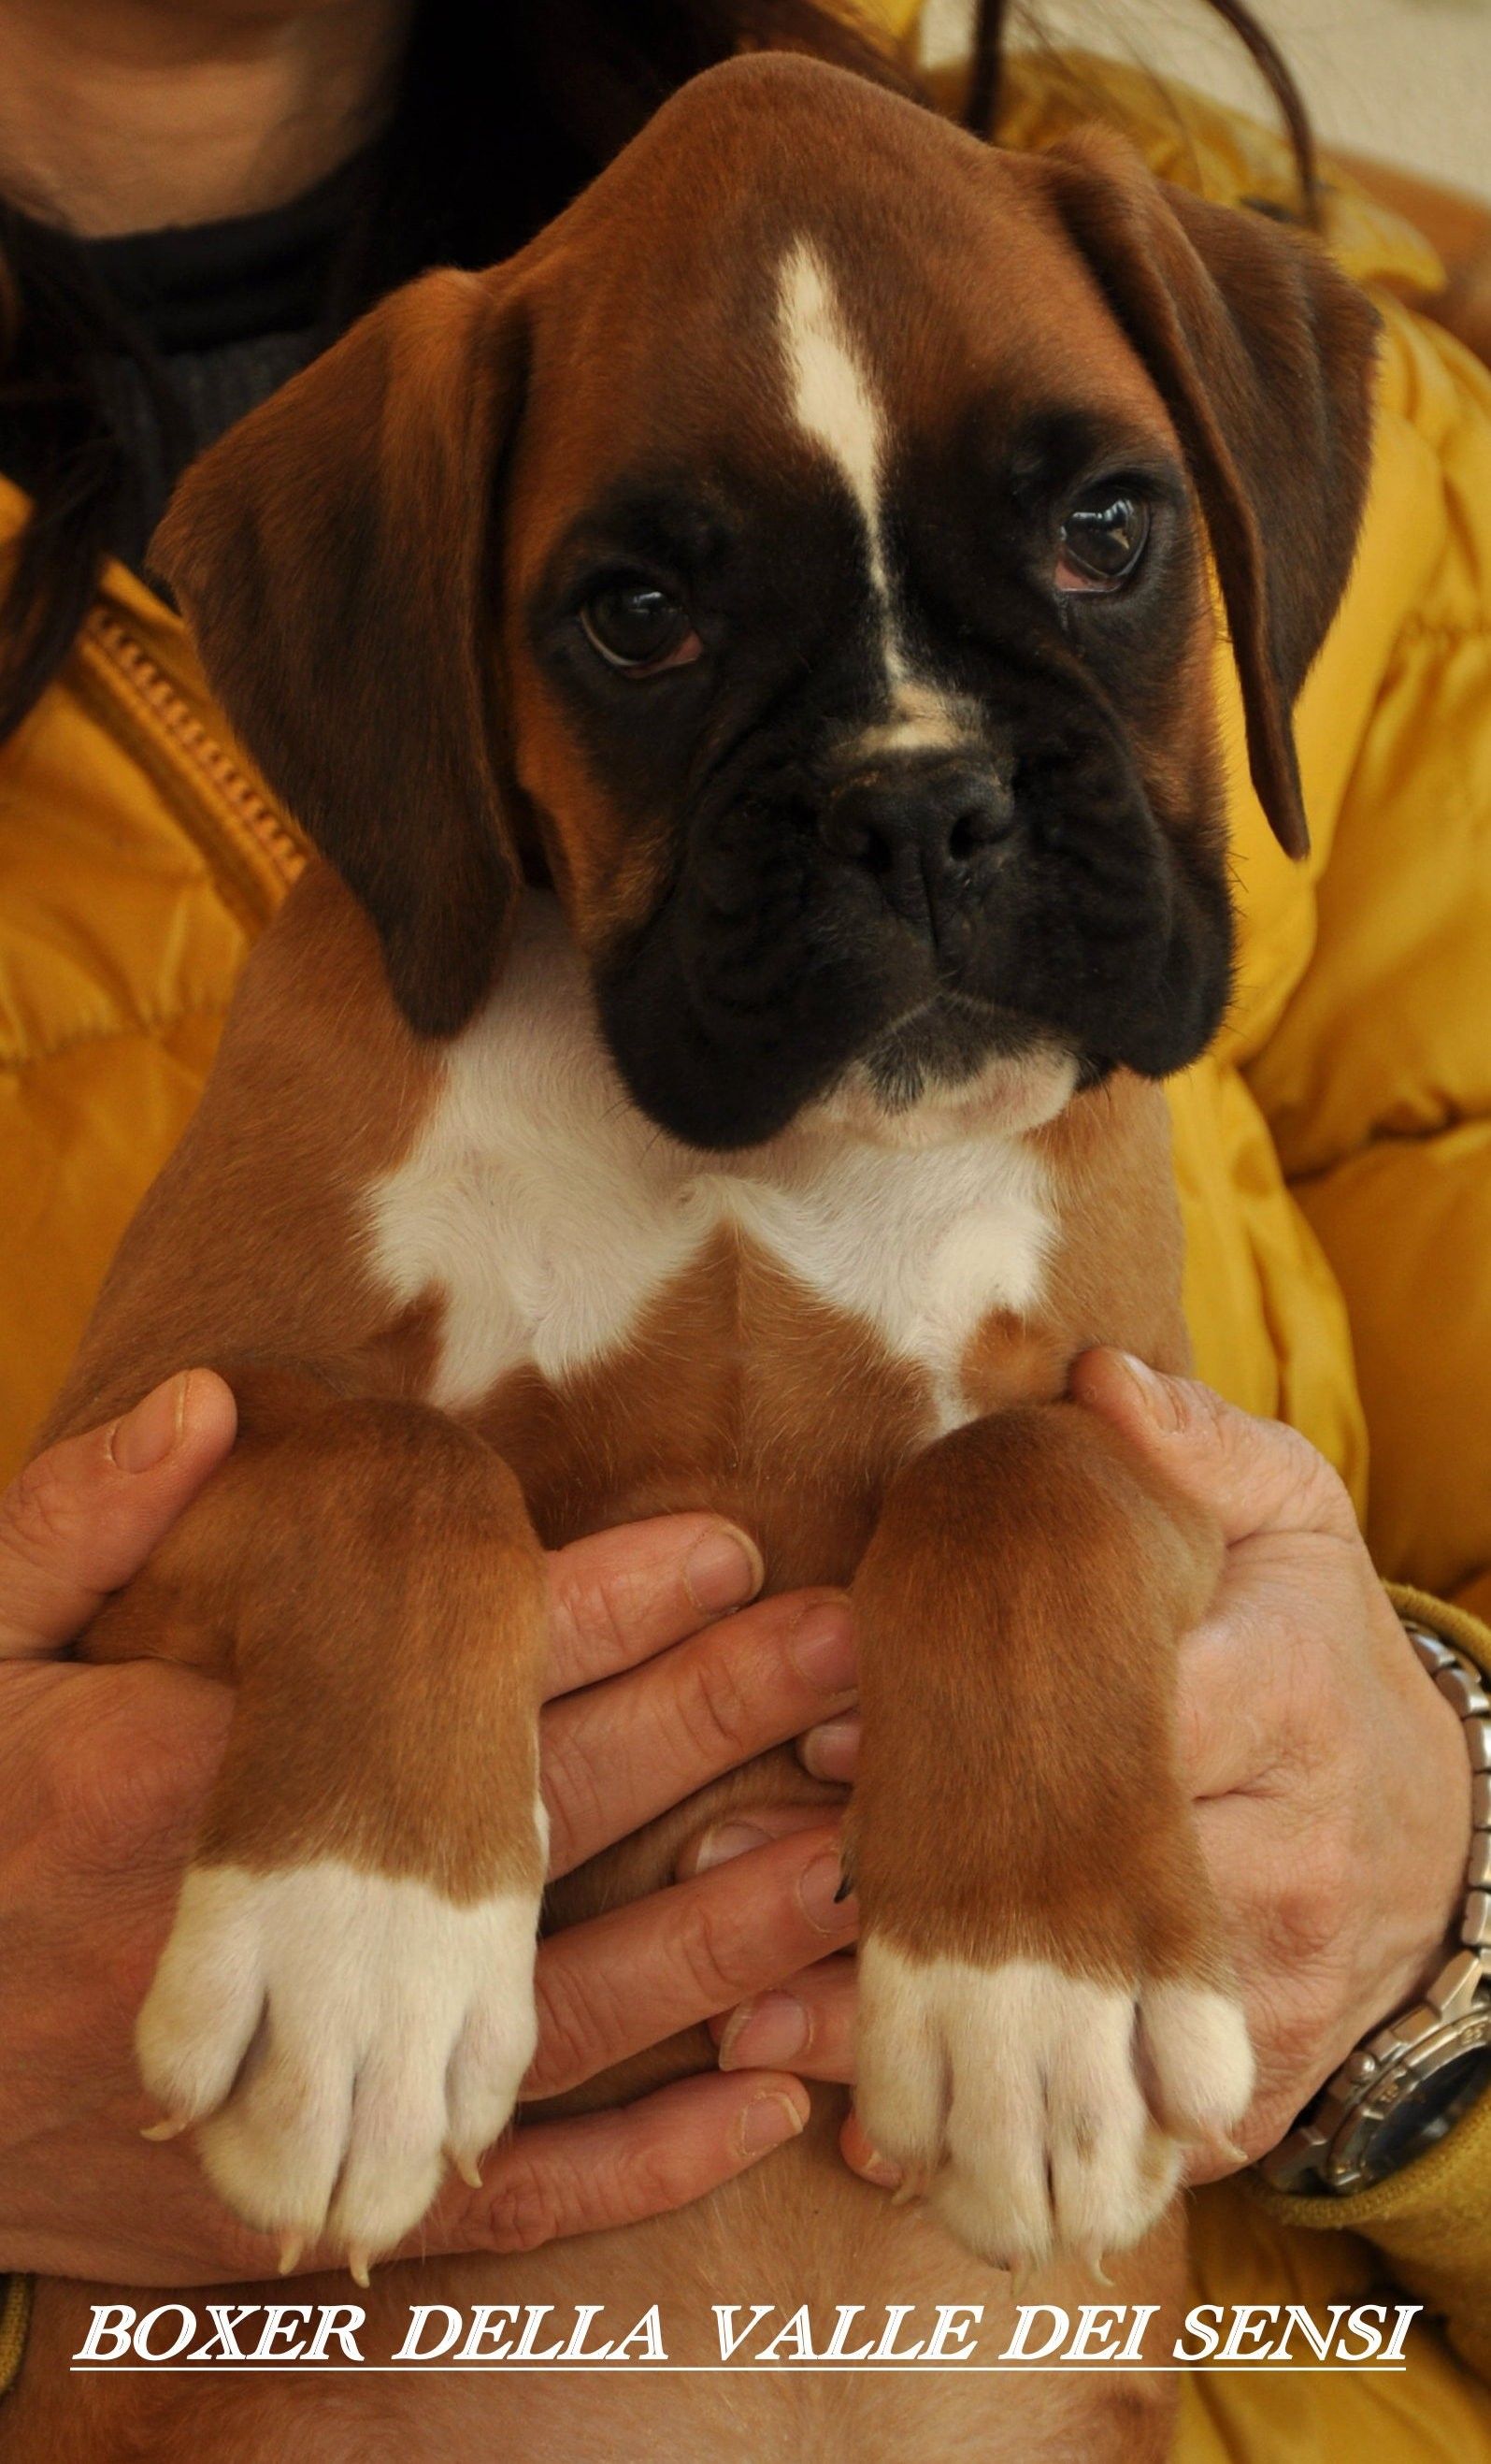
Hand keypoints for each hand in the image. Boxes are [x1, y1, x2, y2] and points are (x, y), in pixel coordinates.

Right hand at [0, 1374, 856, 2283]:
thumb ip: (76, 1525)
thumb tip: (204, 1404)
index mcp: (187, 1784)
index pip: (436, 1684)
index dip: (592, 1610)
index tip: (725, 1546)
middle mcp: (266, 1947)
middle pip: (529, 1831)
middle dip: (700, 1731)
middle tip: (847, 1657)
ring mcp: (290, 2092)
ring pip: (549, 2025)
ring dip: (714, 1945)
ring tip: (852, 1864)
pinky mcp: (296, 2201)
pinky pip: (498, 2203)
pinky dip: (637, 2166)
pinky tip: (760, 2103)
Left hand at [724, 1353, 1471, 2192]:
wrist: (1431, 1820)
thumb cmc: (1317, 1642)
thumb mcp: (1287, 1515)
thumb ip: (1196, 1441)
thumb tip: (1097, 1376)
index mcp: (1286, 1693)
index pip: (1128, 1724)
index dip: (971, 1740)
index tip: (827, 1742)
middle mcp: (1286, 1847)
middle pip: (1087, 1888)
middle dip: (911, 1883)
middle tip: (738, 1869)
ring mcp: (1277, 1980)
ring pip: (1092, 2029)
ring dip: (930, 2032)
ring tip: (764, 2014)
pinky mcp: (1255, 2074)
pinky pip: (1121, 2119)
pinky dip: (1006, 2124)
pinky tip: (883, 2128)